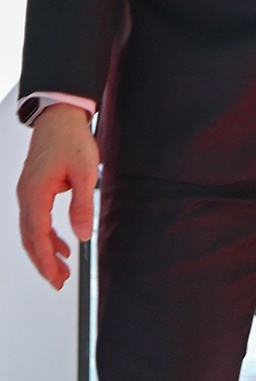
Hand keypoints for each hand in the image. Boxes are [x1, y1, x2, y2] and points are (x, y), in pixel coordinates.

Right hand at [16, 105, 97, 289]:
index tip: (54, 278)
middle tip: (58, 283)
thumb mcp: (84, 172)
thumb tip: (82, 235)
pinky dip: (48, 236)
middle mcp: (25, 196)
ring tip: (61, 271)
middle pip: (30, 238)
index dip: (44, 259)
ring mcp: (27, 194)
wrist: (59, 118)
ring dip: (46, 252)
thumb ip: (82, 204)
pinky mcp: (34, 191)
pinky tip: (62, 247)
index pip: (36, 235)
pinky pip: (38, 220)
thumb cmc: (71, 140)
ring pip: (33, 231)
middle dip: (43, 262)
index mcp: (34, 193)